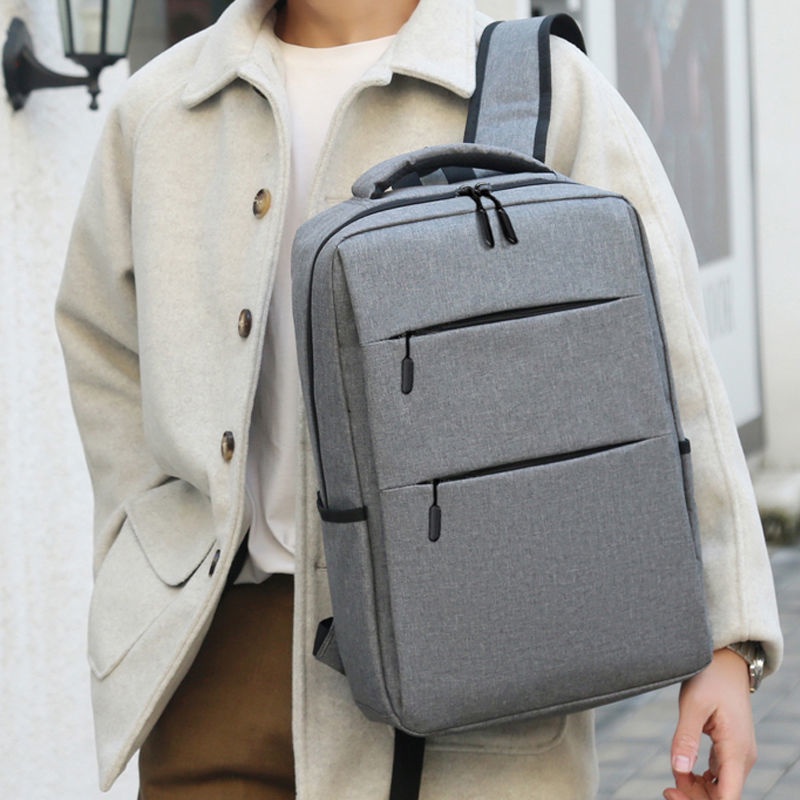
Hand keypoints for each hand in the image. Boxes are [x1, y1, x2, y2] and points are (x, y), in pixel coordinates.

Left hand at [663, 648, 755, 799]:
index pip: (727, 798)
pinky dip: (700, 779)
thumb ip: (686, 737)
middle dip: (695, 798)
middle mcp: (742, 758)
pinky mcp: (729, 749)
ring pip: (720, 789)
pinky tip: (682, 770)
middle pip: (722, 796)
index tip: (672, 792)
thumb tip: (679, 769)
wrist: (725, 662)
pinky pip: (718, 776)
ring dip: (696, 790)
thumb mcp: (693, 704)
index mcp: (736, 751)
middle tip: (666, 789)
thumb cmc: (710, 678)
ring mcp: (737, 754)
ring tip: (672, 779)